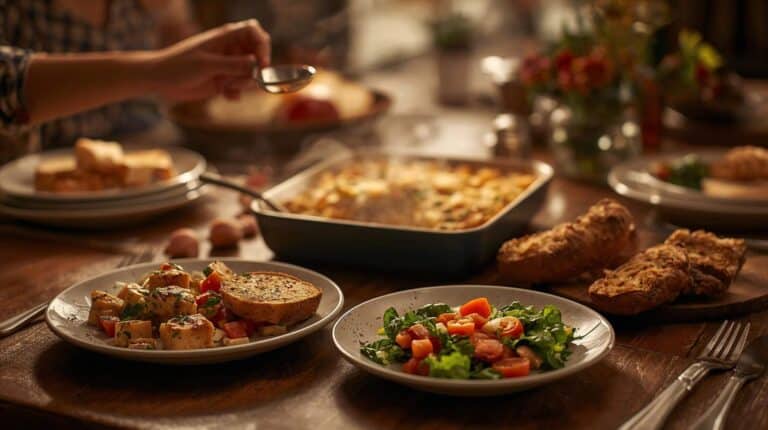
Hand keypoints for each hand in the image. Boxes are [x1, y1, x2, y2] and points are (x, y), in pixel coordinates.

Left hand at [148, 19, 270, 100]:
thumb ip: (232, 65)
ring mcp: (227, 64)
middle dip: (254, 70)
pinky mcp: (223, 80)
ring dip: (244, 83)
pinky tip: (225, 95)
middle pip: (256, 54)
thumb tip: (256, 64)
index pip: (254, 31)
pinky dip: (237, 92)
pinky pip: (240, 85)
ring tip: (226, 87)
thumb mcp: (206, 65)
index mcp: (225, 37)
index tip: (262, 64)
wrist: (159, 80)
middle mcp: (229, 49)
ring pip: (250, 72)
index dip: (262, 46)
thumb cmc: (178, 66)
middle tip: (242, 81)